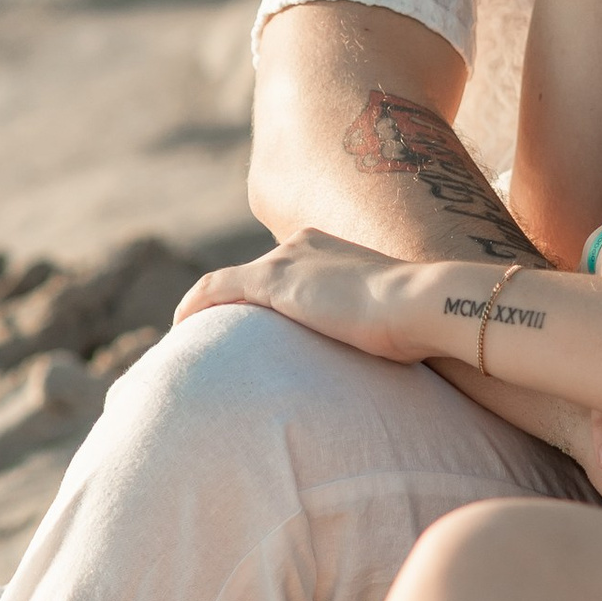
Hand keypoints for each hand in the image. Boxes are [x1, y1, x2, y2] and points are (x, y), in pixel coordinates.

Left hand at [176, 229, 449, 363]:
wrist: (421, 305)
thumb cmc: (419, 321)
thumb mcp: (393, 321)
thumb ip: (375, 328)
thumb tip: (386, 356)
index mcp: (332, 248)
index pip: (286, 273)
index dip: (265, 299)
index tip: (255, 328)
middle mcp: (303, 244)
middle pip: (254, 277)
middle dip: (232, 306)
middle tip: (214, 340)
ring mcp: (287, 260)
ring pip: (230, 284)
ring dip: (208, 311)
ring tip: (192, 341)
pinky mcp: (272, 280)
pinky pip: (216, 289)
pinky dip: (195, 306)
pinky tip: (180, 329)